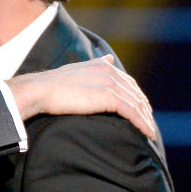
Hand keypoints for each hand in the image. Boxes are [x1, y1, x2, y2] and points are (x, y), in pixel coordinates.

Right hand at [7, 55, 155, 138]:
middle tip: (149, 122)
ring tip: (150, 132)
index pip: (127, 81)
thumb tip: (109, 57)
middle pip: (135, 92)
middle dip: (144, 108)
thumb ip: (94, 65)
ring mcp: (109, 84)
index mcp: (102, 65)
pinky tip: (147, 133)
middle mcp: (109, 71)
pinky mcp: (108, 97)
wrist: (40, 90)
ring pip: (136, 103)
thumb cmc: (52, 85)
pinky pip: (131, 112)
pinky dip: (142, 124)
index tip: (141, 108)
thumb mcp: (76, 70)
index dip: (136, 95)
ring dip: (146, 118)